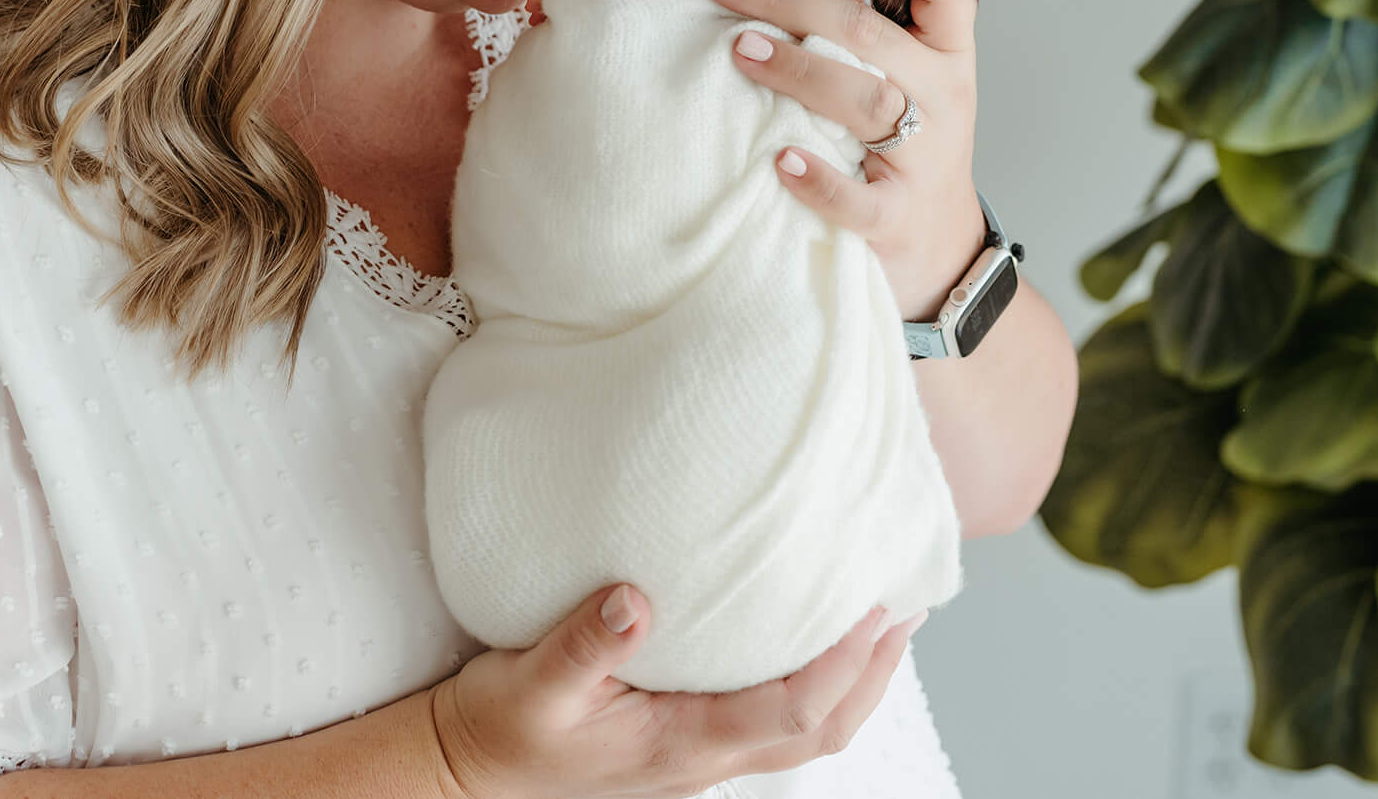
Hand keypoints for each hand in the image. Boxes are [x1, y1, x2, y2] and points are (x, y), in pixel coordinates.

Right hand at [429, 584, 922, 798]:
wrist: (469, 777)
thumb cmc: (499, 732)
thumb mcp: (529, 684)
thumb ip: (582, 644)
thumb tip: (634, 599)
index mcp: (681, 743)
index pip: (791, 712)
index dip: (844, 665)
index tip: (876, 609)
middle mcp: (704, 758)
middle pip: (822, 731)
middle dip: (874, 675)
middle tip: (908, 608)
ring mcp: (699, 757)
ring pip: (804, 732)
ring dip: (854, 681)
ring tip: (879, 620)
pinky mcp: (686, 742)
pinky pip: (773, 721)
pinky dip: (812, 683)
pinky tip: (806, 640)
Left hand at [710, 0, 984, 320]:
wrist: (941, 247)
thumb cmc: (908, 143)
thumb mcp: (912, 80)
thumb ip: (871, 35)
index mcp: (948, 56)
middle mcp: (943, 99)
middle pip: (871, 35)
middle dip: (793, 1)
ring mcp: (924, 159)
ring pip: (865, 101)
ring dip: (797, 70)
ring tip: (739, 49)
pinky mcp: (896, 218)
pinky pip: (858, 199)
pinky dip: (818, 179)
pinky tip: (778, 158)